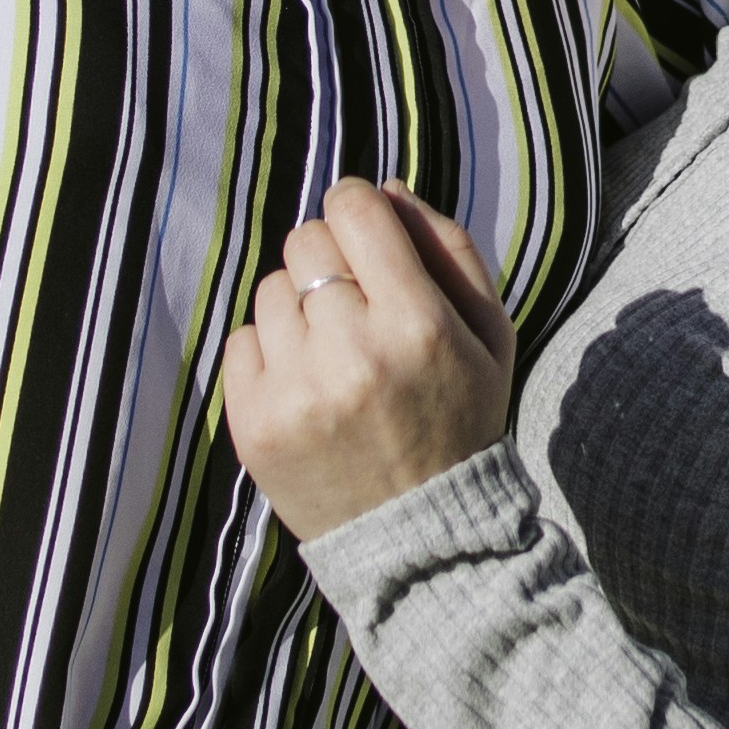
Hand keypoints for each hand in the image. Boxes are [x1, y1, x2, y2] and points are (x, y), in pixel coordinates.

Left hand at [217, 181, 515, 538]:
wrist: (422, 538)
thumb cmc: (459, 422)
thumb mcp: (488, 336)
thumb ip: (449, 251)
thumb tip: (384, 191)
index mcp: (419, 325)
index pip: (355, 211)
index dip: (356, 206)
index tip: (362, 229)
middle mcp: (353, 353)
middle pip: (305, 241)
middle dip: (328, 259)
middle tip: (352, 303)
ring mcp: (296, 392)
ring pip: (270, 289)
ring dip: (298, 308)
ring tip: (332, 353)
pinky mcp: (253, 425)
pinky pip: (240, 341)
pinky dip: (269, 354)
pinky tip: (306, 385)